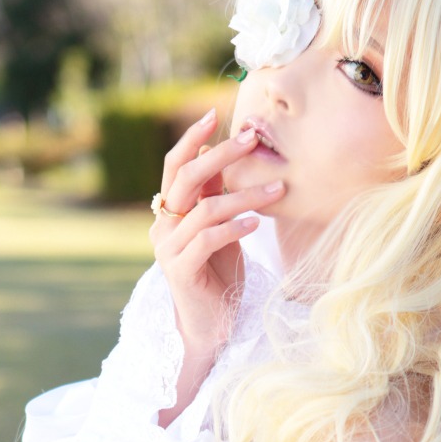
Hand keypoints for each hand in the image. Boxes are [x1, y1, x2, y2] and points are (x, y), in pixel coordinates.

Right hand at [150, 109, 284, 406]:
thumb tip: (219, 153)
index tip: (216, 115)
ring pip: (205, 209)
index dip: (192, 139)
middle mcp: (163, 226)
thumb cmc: (218, 275)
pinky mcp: (181, 271)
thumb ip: (214, 196)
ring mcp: (168, 249)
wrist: (209, 326)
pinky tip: (256, 224)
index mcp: (170, 212)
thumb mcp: (219, 228)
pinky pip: (208, 239)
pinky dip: (234, 228)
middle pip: (187, 178)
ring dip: (244, 196)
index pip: (175, 166)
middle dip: (222, 155)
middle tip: (252, 140)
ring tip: (277, 190)